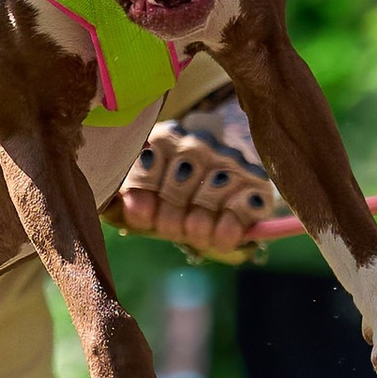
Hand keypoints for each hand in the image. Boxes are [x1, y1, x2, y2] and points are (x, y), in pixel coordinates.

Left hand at [113, 107, 286, 257]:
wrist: (205, 223)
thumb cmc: (162, 210)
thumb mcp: (135, 204)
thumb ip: (119, 202)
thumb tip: (120, 204)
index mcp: (164, 140)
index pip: (151, 153)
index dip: (145, 188)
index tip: (143, 214)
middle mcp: (199, 143)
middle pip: (183, 172)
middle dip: (172, 211)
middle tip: (171, 230)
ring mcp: (230, 162)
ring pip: (214, 188)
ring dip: (200, 223)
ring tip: (195, 236)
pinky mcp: (256, 185)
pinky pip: (244, 204)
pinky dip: (230, 226)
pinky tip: (221, 238)